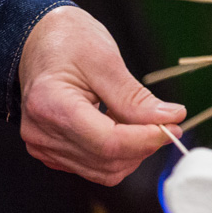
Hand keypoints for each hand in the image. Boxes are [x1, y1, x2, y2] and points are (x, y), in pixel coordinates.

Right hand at [18, 6, 185, 185]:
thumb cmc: (66, 41)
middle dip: (142, 146)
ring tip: (137, 121)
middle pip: (106, 160)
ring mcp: (42, 145)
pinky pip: (93, 167)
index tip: (173, 127)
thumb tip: (169, 119)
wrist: (38, 43)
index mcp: (49, 104)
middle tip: (163, 121)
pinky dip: (115, 154)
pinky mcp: (49, 152)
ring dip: (131, 152)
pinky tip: (117, 127)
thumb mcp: (104, 59)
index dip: (146, 140)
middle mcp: (40, 132)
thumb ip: (135, 97)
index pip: (107, 142)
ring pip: (103, 170)